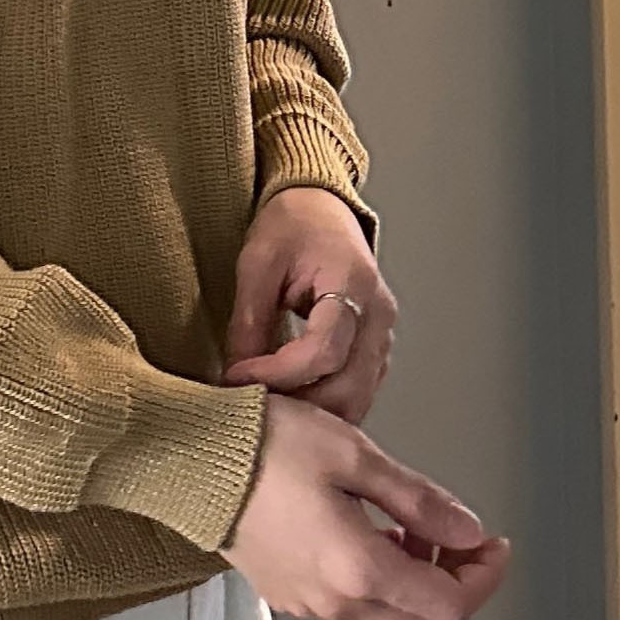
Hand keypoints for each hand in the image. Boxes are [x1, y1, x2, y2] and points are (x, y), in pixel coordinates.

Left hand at [223, 185, 395, 422]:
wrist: (321, 207)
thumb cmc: (293, 225)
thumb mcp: (258, 263)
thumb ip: (248, 322)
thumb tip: (236, 376)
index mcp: (353, 285)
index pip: (323, 352)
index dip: (277, 375)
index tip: (239, 377)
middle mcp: (378, 316)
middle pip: (347, 389)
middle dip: (297, 405)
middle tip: (251, 401)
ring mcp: (383, 335)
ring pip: (357, 399)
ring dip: (313, 412)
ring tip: (268, 402)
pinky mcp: (376, 349)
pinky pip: (358, 391)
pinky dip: (326, 405)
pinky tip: (291, 397)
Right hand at [223, 396, 510, 619]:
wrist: (185, 455)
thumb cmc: (262, 444)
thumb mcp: (353, 455)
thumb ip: (417, 501)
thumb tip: (468, 531)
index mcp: (358, 571)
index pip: (450, 606)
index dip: (484, 577)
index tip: (493, 544)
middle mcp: (335, 603)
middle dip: (456, 588)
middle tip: (461, 540)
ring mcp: (306, 605)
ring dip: (418, 592)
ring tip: (418, 536)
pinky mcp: (284, 594)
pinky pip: (352, 616)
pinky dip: (382, 591)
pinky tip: (375, 539)